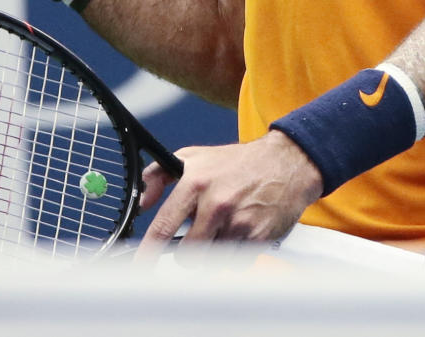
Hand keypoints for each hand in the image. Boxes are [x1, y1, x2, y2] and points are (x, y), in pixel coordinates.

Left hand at [136, 131, 322, 254]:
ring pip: (211, 261)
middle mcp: (216, 203)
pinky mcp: (257, 237)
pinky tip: (240, 230)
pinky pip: (235, 262)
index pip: (164, 226)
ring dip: (213, 251)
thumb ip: (160, 175)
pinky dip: (234, 253)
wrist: (284, 163)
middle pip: (188, 254)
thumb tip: (141, 202)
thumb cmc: (236, 162)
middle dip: (189, 252)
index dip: (148, 252)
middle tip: (198, 235)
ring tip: (223, 227)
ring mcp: (238, 222)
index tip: (140, 267)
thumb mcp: (193, 157)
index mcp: (195, 182)